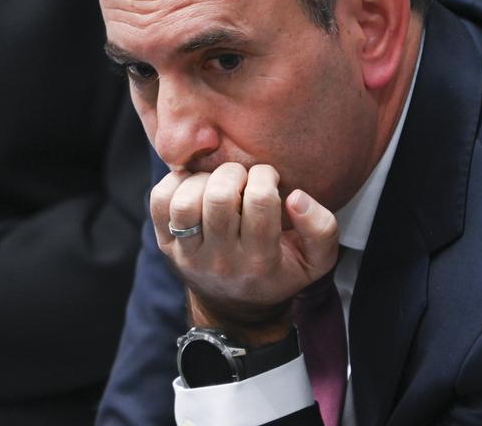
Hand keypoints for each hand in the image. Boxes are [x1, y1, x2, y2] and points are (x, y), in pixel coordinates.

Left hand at [151, 162, 337, 345]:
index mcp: (260, 260)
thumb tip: (296, 197)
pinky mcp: (166, 246)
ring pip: (185, 201)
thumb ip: (322, 228)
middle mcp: (221, 260)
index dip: (265, 177)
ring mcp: (188, 255)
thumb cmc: (278, 273)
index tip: (267, 178)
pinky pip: (159, 203)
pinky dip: (174, 184)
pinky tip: (195, 186)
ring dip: (203, 179)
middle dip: (234, 173)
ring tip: (217, 182)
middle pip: (219, 197)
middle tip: (241, 177)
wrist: (235, 308)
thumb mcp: (316, 261)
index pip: (260, 201)